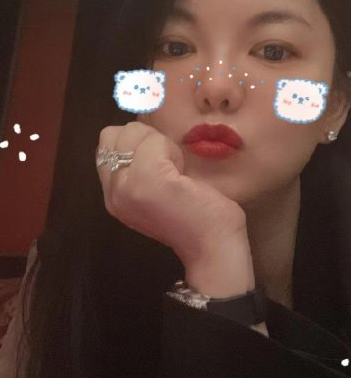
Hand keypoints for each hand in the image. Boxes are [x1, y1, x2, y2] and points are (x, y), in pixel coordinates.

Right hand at [96, 121, 247, 265]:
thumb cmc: (198, 217)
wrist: (214, 248)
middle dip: (144, 139)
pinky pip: (154, 142)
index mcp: (113, 195)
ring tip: (175, 172)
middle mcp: (112, 193)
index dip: (137, 141)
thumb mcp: (158, 188)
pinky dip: (171, 150)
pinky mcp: (148, 181)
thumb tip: (143, 129)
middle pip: (113, 134)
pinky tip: (183, 175)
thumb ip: (141, 165)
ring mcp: (126, 188)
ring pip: (132, 133)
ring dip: (158, 143)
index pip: (107, 142)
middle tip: (169, 166)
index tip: (162, 165)